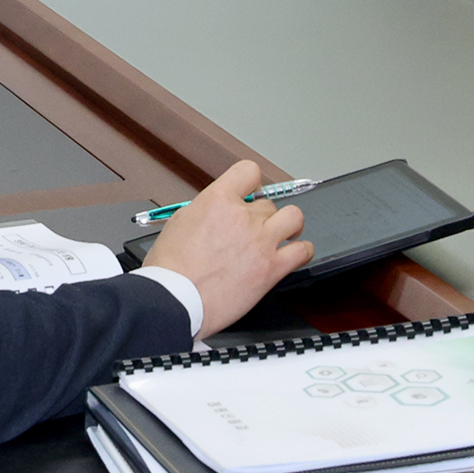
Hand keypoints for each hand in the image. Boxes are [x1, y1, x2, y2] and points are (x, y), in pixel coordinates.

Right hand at [140, 159, 314, 337]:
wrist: (174, 301)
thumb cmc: (170, 270)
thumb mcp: (181, 221)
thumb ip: (208, 209)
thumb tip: (221, 210)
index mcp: (218, 200)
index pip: (249, 171)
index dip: (251, 183)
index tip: (251, 193)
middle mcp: (243, 217)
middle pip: (268, 203)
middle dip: (260, 216)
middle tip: (251, 231)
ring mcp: (261, 241)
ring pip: (294, 217)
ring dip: (288, 226)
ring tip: (282, 235)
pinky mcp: (271, 268)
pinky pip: (303, 250)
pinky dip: (302, 250)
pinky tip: (294, 253)